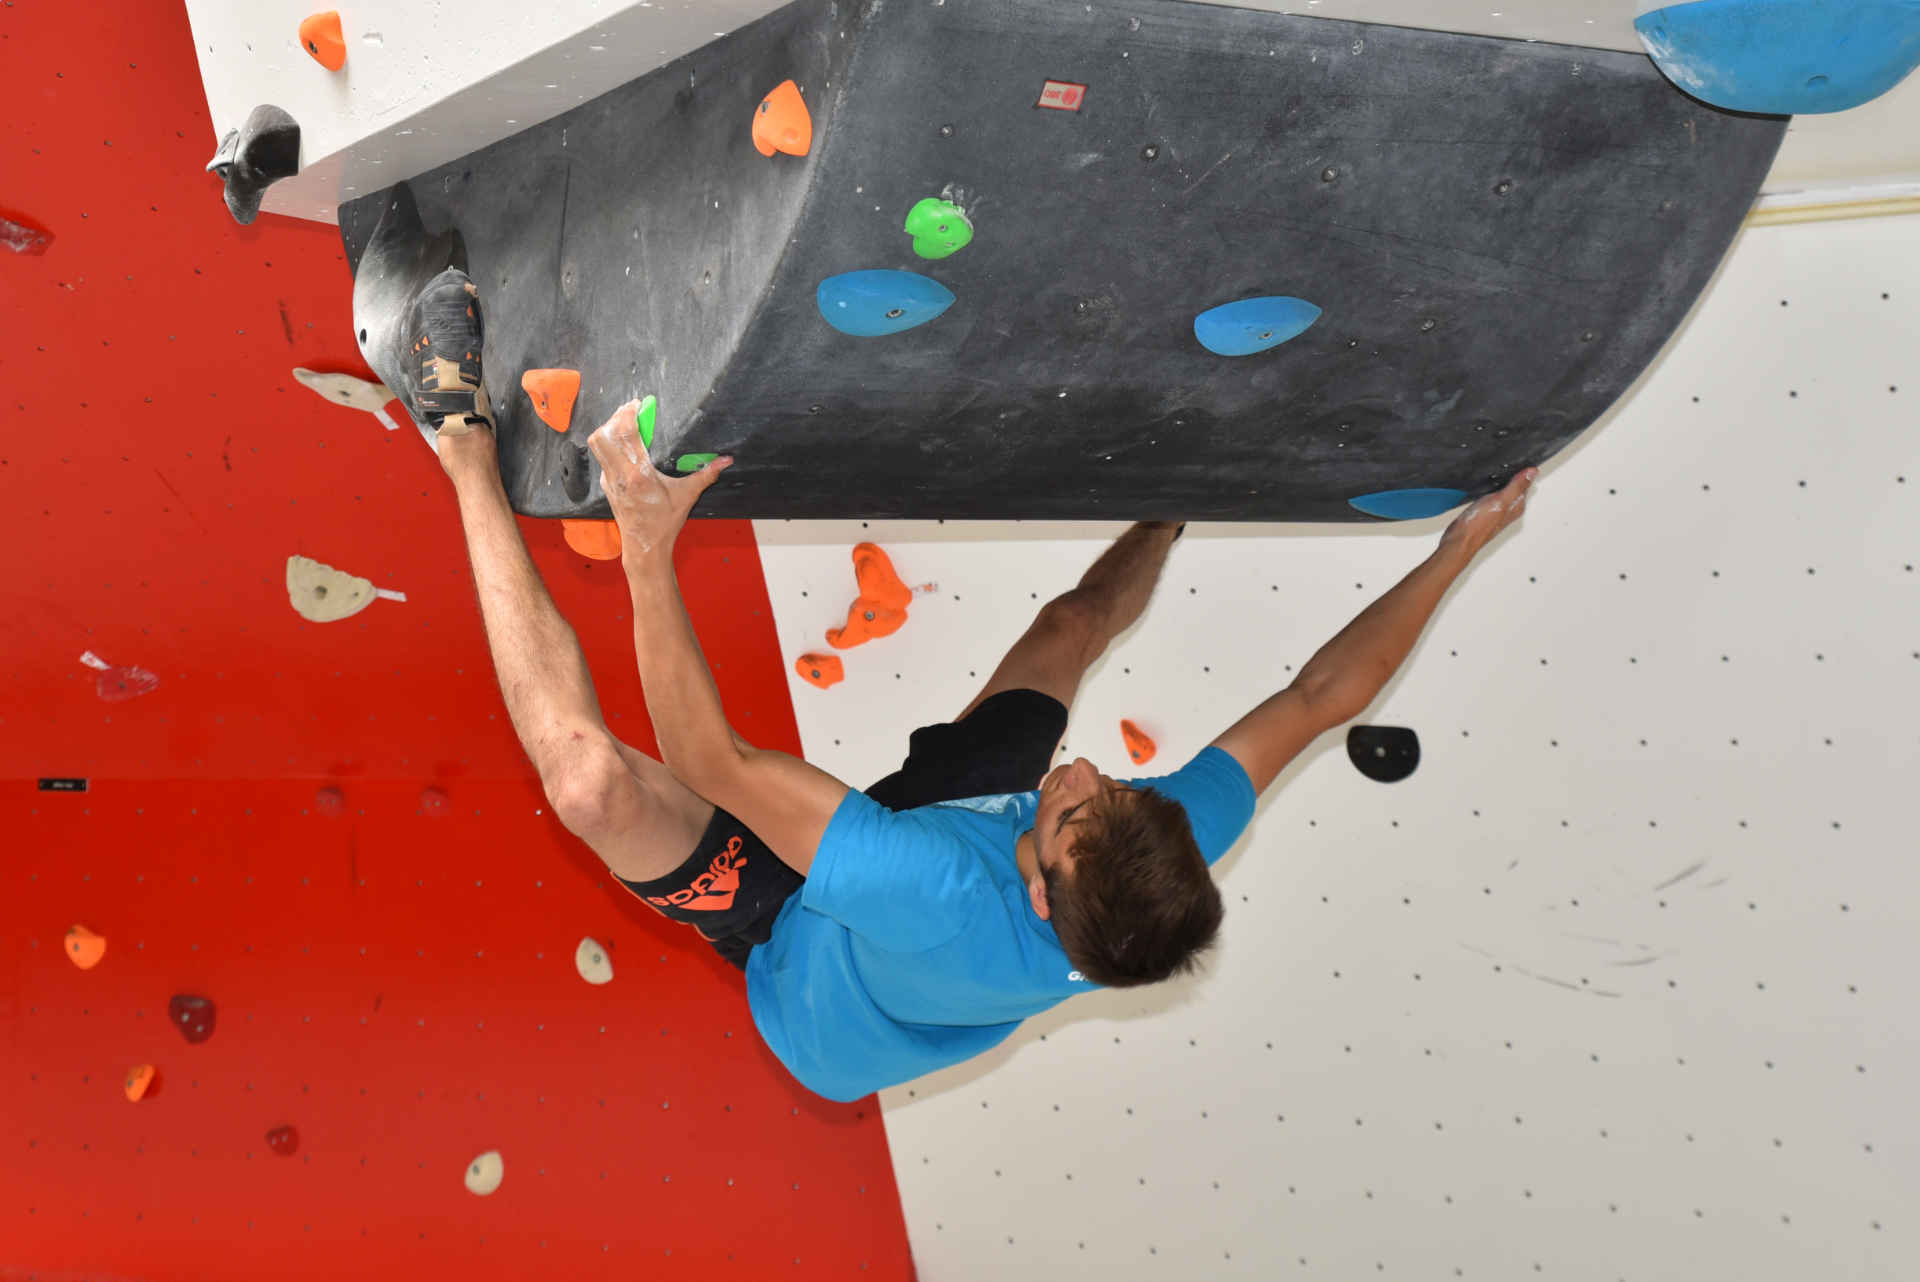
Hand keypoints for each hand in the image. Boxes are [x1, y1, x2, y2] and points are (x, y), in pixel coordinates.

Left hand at [585, 399, 731, 561]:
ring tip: (626, 424)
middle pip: (603, 434)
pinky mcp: (606, 485)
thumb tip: (726, 461)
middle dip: (615, 418)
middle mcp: (618, 475)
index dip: (628, 413)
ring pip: (597, 445)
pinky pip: (602, 457)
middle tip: (631, 411)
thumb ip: (706, 475)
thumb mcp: (687, 496)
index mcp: (638, 474)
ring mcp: (609, 480)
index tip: (638, 403)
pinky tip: (626, 446)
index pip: (625, 434)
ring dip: (609, 430)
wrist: (644, 547)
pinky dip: (610, 445)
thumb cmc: (664, 523)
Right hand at [1440, 468, 1537, 559]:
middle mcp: (1508, 510)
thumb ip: (1517, 486)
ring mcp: (1496, 512)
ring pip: (1504, 493)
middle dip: (1516, 477)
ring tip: (1504, 473)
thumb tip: (1532, 472)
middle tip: (1517, 466)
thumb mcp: (1501, 500)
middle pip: (1516, 489)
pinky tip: (1488, 487)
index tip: (1524, 463)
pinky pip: (1492, 497)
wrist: (1459, 540)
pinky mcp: (1484, 512)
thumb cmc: (1478, 525)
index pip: (1526, 485)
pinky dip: (1491, 490)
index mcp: (1516, 506)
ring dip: (1503, 483)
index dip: (1525, 473)